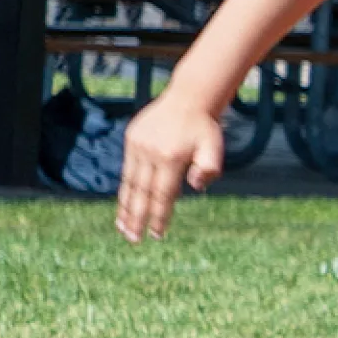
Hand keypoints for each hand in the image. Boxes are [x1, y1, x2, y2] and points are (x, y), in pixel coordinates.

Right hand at [113, 95, 223, 240]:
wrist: (188, 98)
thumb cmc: (204, 128)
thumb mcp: (214, 147)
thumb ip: (209, 168)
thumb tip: (196, 187)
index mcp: (171, 157)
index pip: (163, 194)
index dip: (159, 216)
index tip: (157, 234)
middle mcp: (150, 152)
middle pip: (141, 193)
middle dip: (137, 218)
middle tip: (133, 239)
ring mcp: (137, 145)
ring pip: (129, 183)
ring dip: (125, 207)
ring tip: (123, 228)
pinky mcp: (131, 140)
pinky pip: (127, 169)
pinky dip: (125, 188)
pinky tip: (125, 203)